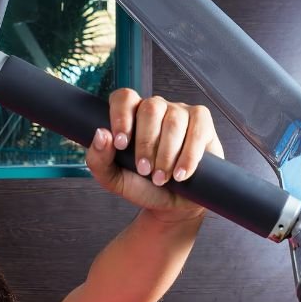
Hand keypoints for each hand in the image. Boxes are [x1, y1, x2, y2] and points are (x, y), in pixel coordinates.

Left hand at [85, 89, 224, 220]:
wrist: (172, 203)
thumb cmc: (142, 186)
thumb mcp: (113, 178)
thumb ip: (98, 159)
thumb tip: (100, 133)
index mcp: (130, 116)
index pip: (124, 98)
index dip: (121, 116)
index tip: (120, 144)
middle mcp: (155, 109)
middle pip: (150, 109)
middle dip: (146, 143)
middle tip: (144, 170)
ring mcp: (180, 113)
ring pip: (174, 121)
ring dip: (166, 154)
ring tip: (161, 177)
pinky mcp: (202, 123)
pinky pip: (198, 130)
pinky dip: (188, 155)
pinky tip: (181, 173)